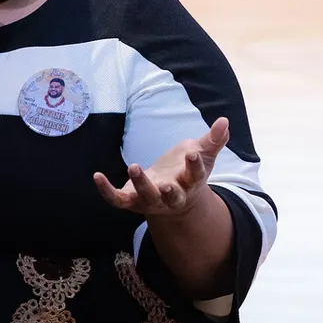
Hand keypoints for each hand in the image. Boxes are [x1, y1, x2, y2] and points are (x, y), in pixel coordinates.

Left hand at [93, 117, 229, 218]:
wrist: (172, 199)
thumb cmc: (187, 173)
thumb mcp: (201, 155)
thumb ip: (213, 140)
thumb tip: (224, 121)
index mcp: (190, 184)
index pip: (195, 176)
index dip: (194, 166)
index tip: (192, 153)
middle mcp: (171, 196)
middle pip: (171, 197)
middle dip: (169, 193)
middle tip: (166, 184)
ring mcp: (150, 200)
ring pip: (146, 197)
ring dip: (140, 184)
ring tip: (134, 166)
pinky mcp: (131, 200)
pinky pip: (117, 199)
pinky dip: (106, 191)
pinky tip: (97, 176)